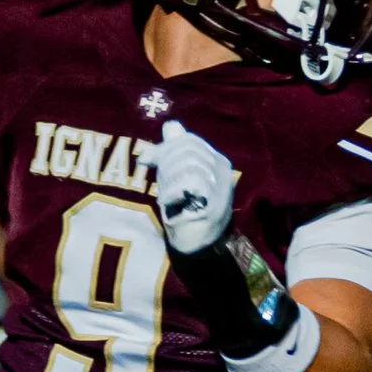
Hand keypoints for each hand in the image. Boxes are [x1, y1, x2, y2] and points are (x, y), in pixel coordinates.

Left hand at [154, 120, 236, 254]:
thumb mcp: (178, 175)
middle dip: (165, 162)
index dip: (165, 147)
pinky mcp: (213, 204)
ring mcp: (221, 189)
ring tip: (167, 196)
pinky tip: (169, 204)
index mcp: (218, 162)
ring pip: (189, 164)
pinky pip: (189, 182)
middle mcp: (224, 172)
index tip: (147, 161)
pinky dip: (172, 192)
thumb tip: (171, 125)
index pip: (190, 141)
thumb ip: (176, 152)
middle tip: (159, 182)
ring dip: (169, 179)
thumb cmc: (184, 210)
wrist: (194, 246)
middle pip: (189, 149)